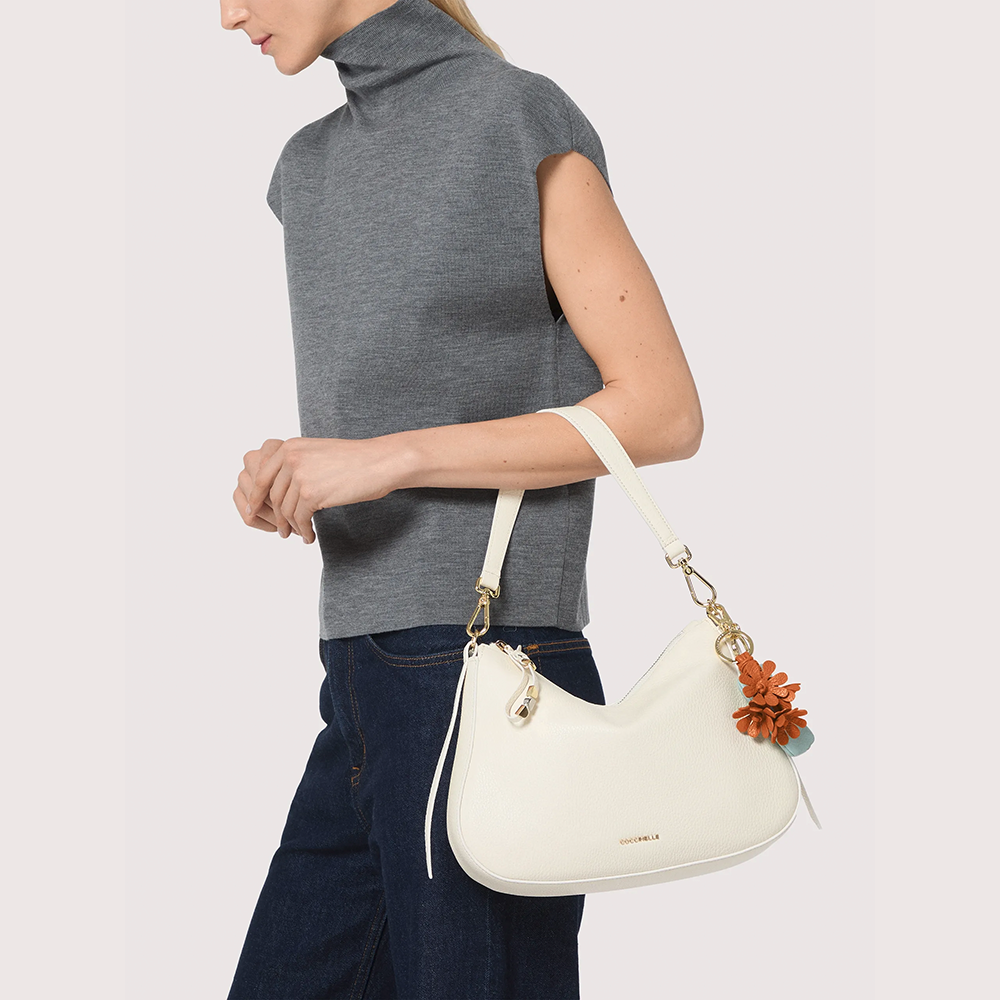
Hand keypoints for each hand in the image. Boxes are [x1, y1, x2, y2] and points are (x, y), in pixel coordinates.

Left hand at [245, 436, 401, 543]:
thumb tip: (281, 490)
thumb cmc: (356, 459)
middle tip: (282, 531)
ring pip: (286, 510)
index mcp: (289, 446)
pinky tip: (310, 536)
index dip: (256, 497)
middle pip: (274, 496)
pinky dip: (304, 531)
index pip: (263, 476)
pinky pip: (300, 519)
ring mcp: (300, 475)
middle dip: (277, 517)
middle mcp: (291, 458)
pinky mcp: (312, 493)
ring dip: (292, 527)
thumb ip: (297, 464)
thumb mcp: (318, 453)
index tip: (253, 511)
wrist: (380, 462)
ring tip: (300, 535)